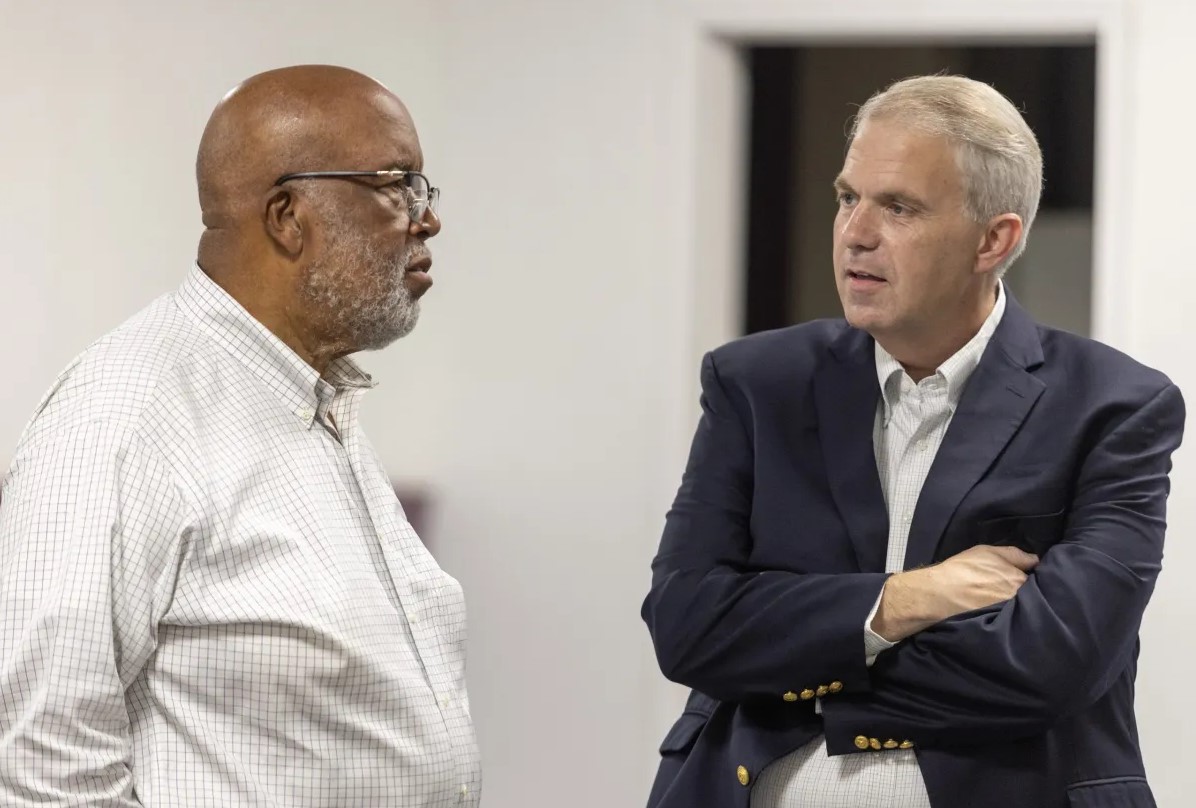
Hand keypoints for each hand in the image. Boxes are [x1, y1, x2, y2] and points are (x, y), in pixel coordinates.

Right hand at [871, 545, 1039, 642]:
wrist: (938, 594)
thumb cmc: (962, 570)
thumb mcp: (988, 552)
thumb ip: (1016, 555)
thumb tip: (1036, 561)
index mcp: (1020, 580)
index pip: (1037, 582)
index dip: (1032, 581)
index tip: (1025, 580)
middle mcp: (1019, 600)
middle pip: (1032, 599)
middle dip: (1027, 596)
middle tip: (1013, 593)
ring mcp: (1009, 616)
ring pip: (1021, 611)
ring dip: (1018, 609)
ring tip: (1005, 606)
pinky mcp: (999, 628)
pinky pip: (1010, 622)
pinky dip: (1008, 620)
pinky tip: (999, 617)